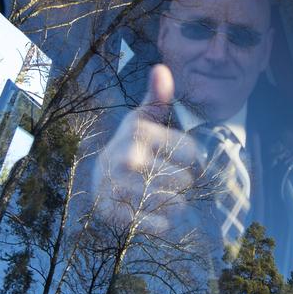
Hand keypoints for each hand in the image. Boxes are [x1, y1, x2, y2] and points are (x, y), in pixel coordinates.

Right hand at [90, 64, 201, 236]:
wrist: (99, 180)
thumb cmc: (133, 145)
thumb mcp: (145, 118)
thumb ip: (159, 96)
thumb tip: (161, 68)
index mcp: (140, 132)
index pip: (193, 153)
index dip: (189, 157)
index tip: (173, 155)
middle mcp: (128, 158)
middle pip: (185, 180)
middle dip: (181, 182)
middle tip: (162, 177)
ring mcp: (119, 188)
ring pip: (175, 204)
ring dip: (174, 203)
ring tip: (157, 193)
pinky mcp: (115, 215)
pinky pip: (159, 224)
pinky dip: (161, 223)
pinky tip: (150, 211)